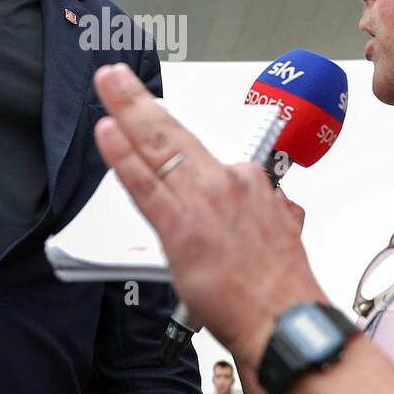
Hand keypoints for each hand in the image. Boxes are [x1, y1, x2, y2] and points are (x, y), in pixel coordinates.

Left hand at [92, 63, 327, 367]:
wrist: (285, 319)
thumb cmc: (278, 285)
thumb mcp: (276, 228)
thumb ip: (251, 207)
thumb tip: (241, 199)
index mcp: (246, 181)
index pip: (196, 151)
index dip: (162, 133)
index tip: (144, 111)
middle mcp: (225, 182)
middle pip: (173, 131)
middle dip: (138, 98)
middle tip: (114, 74)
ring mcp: (201, 202)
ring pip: (158, 148)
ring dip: (127, 111)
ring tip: (108, 85)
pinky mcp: (182, 229)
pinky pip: (146, 186)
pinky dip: (124, 158)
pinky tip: (108, 136)